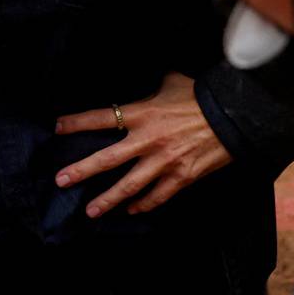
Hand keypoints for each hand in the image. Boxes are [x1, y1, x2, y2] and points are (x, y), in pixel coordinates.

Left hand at [54, 73, 231, 217]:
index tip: (58, 128)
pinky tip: (132, 210)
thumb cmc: (203, 96)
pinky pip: (158, 196)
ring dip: (107, 200)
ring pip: (128, 186)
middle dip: (82, 170)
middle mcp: (148, 139)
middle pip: (107, 159)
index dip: (78, 123)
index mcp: (143, 113)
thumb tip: (152, 83)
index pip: (102, 118)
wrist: (235, 116)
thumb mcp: (173, 83)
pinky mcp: (181, 177)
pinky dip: (143, 205)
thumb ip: (155, 88)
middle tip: (61, 180)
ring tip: (90, 211)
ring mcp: (164, 161)